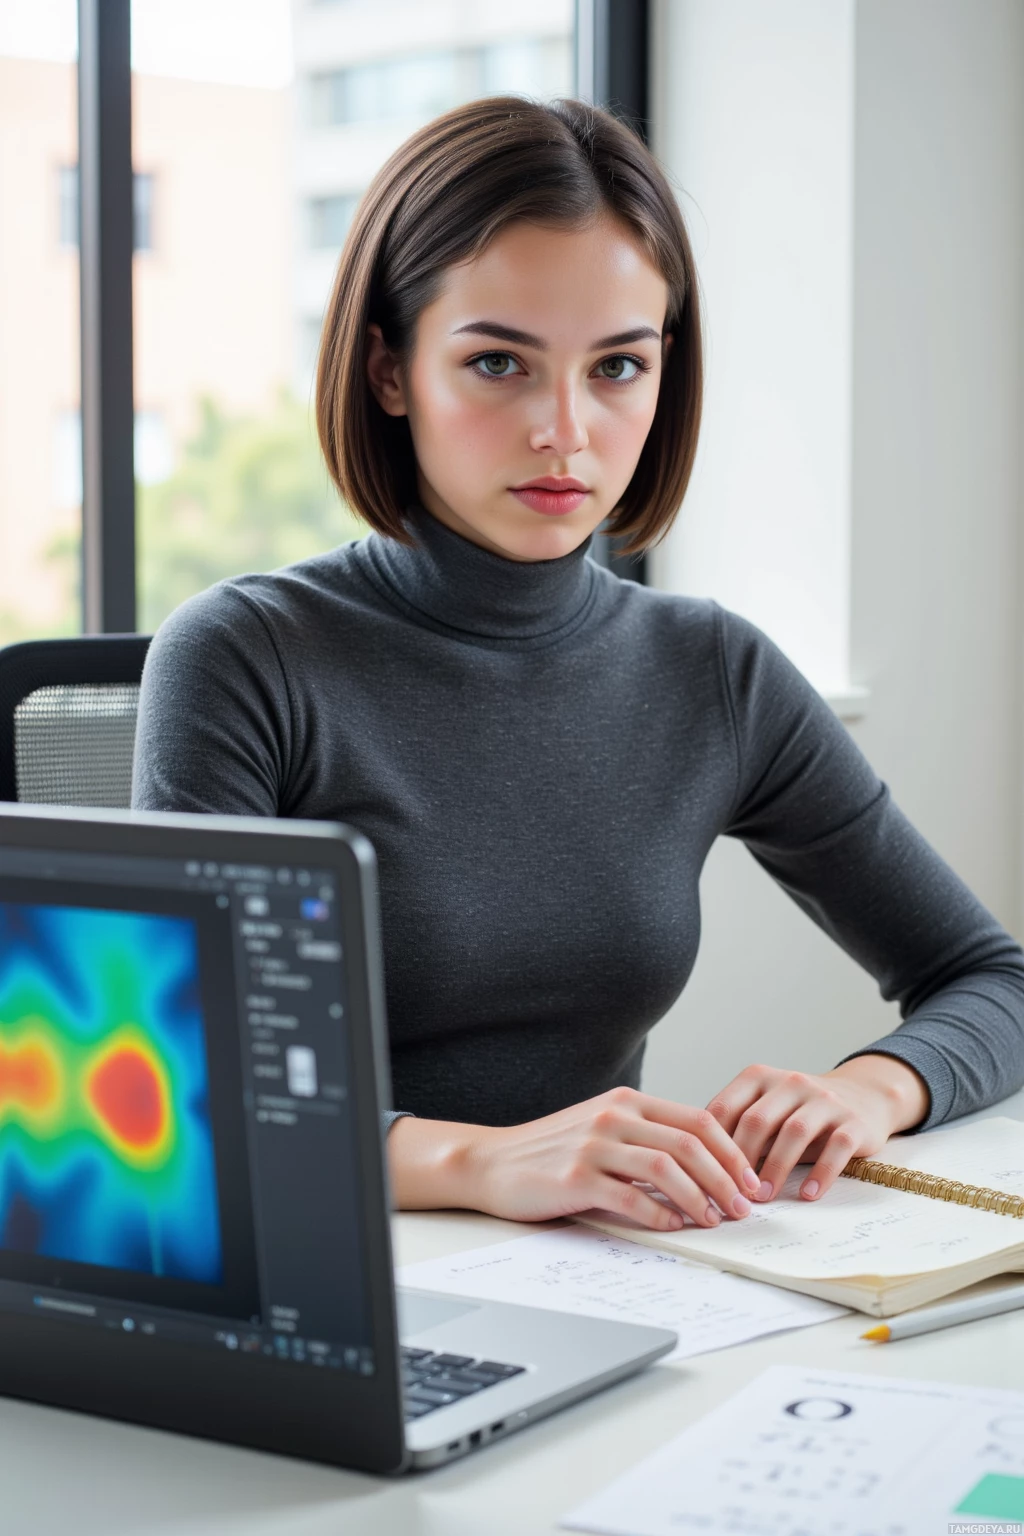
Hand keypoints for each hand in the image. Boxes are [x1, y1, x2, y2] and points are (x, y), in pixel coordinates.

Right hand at [388, 1086, 762, 1231]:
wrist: (491, 1163)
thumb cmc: (552, 1152)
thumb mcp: (603, 1129)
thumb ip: (646, 1137)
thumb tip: (704, 1167)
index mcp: (627, 1102)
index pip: (698, 1120)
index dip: (732, 1153)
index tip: (750, 1182)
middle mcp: (614, 1117)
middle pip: (690, 1143)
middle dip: (726, 1178)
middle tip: (743, 1208)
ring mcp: (594, 1146)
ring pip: (667, 1168)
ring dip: (700, 1198)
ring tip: (714, 1221)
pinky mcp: (576, 1178)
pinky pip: (631, 1197)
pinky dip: (659, 1215)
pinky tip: (672, 1227)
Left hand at [705, 1054, 930, 1202]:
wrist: (862, 1096)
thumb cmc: (799, 1112)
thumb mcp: (766, 1109)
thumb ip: (737, 1128)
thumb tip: (697, 1166)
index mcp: (759, 1077)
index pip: (725, 1107)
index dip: (711, 1143)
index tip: (703, 1174)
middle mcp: (791, 1082)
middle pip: (757, 1120)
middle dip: (742, 1159)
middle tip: (734, 1193)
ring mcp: (824, 1099)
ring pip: (794, 1132)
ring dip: (776, 1168)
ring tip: (764, 1197)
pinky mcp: (853, 1121)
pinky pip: (836, 1147)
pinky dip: (821, 1173)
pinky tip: (808, 1194)